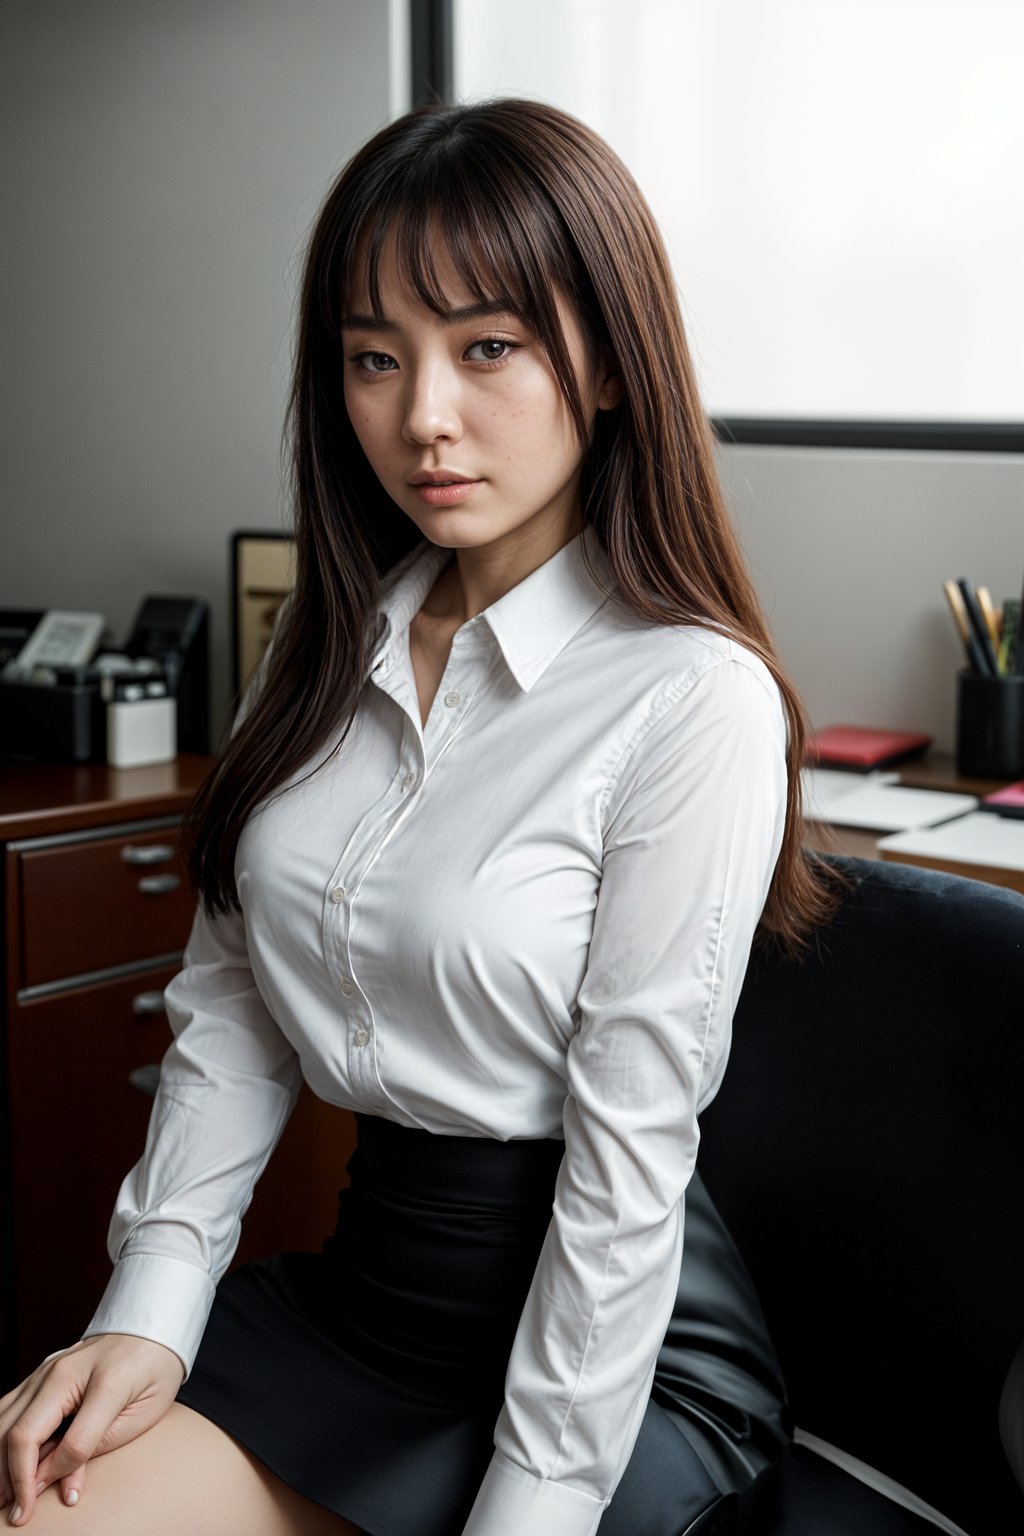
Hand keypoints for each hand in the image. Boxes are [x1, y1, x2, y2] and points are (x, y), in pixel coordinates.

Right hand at [0, 1333, 184, 1524]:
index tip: (39, 1507)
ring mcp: (47, 1370)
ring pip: (3, 1419)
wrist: (148, 1329)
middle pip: (21, 1432)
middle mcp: (66, 1372)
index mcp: (107, 1382)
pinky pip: (6, 1407)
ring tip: (2, 1496)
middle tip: (15, 1513)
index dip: (50, 1480)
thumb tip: (57, 1485)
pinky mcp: (38, 1374)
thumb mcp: (143, 1414)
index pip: (71, 1442)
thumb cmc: (152, 1373)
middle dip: (11, 1479)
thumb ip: (97, 1447)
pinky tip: (3, 1464)